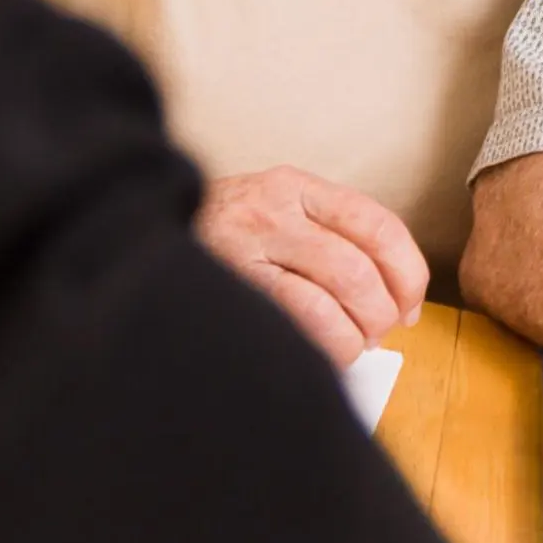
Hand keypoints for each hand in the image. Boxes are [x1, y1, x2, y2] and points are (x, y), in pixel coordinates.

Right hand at [195, 167, 426, 369]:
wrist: (132, 234)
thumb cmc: (221, 236)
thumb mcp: (274, 211)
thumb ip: (329, 238)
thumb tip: (396, 302)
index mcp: (295, 187)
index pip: (378, 225)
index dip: (408, 273)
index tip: (410, 305)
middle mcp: (270, 211)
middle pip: (358, 270)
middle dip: (381, 314)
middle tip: (378, 333)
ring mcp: (243, 250)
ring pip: (327, 303)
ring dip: (354, 337)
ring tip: (350, 347)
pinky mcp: (225, 287)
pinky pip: (293, 325)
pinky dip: (324, 348)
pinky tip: (321, 355)